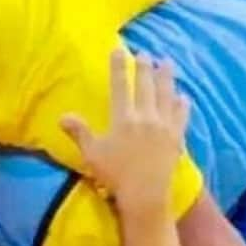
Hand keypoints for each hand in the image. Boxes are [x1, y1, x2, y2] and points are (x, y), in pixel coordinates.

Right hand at [60, 49, 188, 210]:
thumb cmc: (115, 175)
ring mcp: (163, 126)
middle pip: (145, 85)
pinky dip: (182, 103)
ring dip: (166, 76)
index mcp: (123, 119)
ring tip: (167, 62)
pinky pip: (181, 115)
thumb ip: (79, 132)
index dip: (119, 66)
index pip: (120, 86)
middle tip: (145, 53)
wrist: (145, 195)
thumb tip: (62, 116)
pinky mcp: (177, 137)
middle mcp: (145, 117)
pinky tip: (183, 96)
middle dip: (144, 66)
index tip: (119, 50)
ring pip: (166, 94)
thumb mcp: (92, 154)